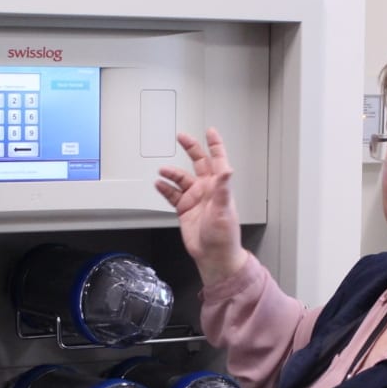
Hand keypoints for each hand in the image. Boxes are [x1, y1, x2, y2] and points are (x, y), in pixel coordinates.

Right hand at [154, 127, 247, 285]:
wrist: (212, 256)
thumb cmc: (224, 236)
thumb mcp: (224, 211)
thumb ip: (224, 189)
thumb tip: (227, 170)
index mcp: (219, 187)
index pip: (218, 160)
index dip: (215, 145)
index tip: (210, 132)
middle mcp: (207, 190)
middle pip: (198, 163)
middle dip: (191, 149)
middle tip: (182, 137)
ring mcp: (195, 198)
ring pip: (181, 179)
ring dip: (172, 173)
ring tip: (163, 170)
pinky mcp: (184, 209)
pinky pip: (172, 194)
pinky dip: (165, 188)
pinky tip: (159, 184)